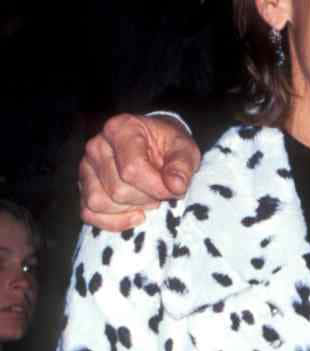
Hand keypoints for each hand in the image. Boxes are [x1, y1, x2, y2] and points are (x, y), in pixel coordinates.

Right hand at [78, 114, 201, 231]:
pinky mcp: (84, 187)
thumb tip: (176, 185)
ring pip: (100, 203)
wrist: (156, 147)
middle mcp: (97, 146)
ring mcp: (86, 168)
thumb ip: (182, 166)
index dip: (156, 187)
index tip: (173, 188)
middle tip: (158, 192)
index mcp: (120, 129)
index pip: (132, 169)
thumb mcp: (184, 150)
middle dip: (145, 199)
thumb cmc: (169, 147)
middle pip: (117, 190)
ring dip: (129, 209)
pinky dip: (114, 221)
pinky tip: (135, 214)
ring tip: (146, 198)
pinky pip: (89, 214)